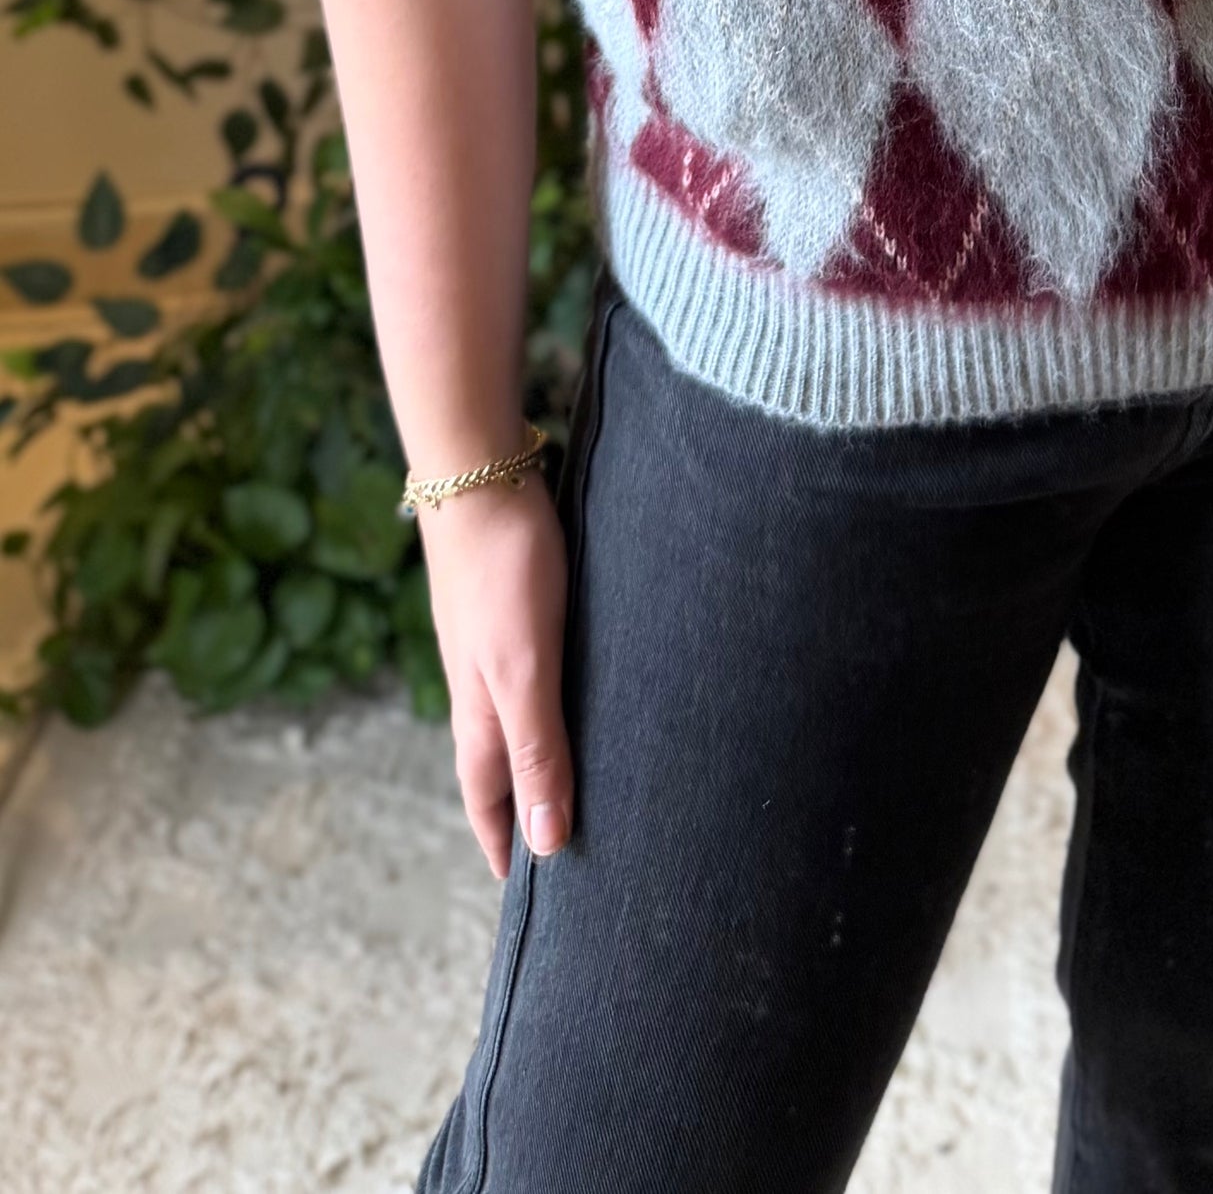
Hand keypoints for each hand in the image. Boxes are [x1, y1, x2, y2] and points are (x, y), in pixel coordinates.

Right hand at [418, 471, 572, 877]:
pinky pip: (531, 676)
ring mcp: (494, 647)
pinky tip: (581, 690)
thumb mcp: (525, 672)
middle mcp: (481, 688)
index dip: (504, 845)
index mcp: (481, 715)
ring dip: (539, 756)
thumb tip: (546, 844)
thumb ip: (538, 750)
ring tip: (579, 779)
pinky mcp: (512, 609)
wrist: (479, 475)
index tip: (525, 889)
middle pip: (501, 766)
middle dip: (524, 809)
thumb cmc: (504, 572)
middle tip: (561, 847)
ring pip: (516, 719)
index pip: (489, 801)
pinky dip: (551, 703)